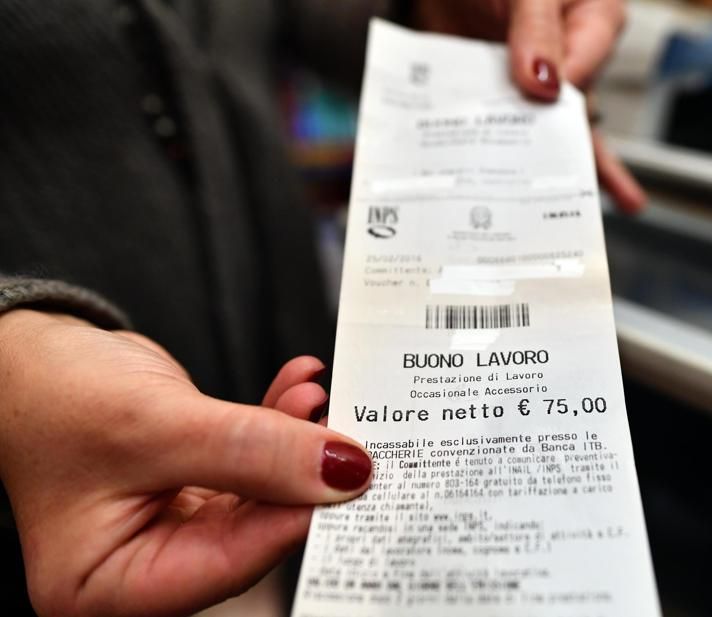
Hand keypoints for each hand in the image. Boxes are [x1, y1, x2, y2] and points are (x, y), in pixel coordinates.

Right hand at [0, 310, 370, 616]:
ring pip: (259, 492)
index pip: (224, 565)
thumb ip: (252, 451)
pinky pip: (251, 459)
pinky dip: (277, 421)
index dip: (291, 521)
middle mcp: (143, 562)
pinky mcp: (194, 482)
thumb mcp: (154, 425)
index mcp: (110, 583)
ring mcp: (172, 521)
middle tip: (352, 440)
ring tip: (320, 400)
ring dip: (295, 443)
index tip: (348, 477)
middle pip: (250, 532)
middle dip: (301, 478)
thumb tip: (342, 470)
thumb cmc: (50, 396)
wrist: (28, 354)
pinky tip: (300, 387)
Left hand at [414, 0, 645, 211]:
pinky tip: (508, 195)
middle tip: (590, 201)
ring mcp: (535, 81)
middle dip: (578, 159)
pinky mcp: (503, 95)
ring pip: (547, 132)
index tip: (543, 112)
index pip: (586, 67)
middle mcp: (571, 57)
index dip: (567, 97)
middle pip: (575, 115)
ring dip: (556, 175)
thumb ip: (536, 29)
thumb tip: (544, 85)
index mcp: (593, 21)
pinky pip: (504, 128)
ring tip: (581, 219)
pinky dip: (502, 158)